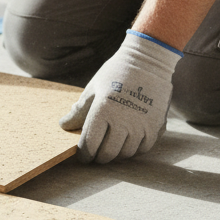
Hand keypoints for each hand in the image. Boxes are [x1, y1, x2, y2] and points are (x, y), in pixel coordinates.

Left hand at [59, 31, 180, 163]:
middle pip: (107, 154)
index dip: (84, 154)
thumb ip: (79, 110)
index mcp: (103, 111)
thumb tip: (64, 125)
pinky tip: (127, 141)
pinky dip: (133, 148)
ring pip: (125, 154)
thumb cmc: (116, 72)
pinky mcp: (155, 127)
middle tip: (95, 155)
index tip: (82, 155)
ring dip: (116, 154)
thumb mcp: (93, 88)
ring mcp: (141, 126)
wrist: (149, 61)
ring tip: (110, 147)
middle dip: (98, 157)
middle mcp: (123, 121)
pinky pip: (142, 148)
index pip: (90, 144)